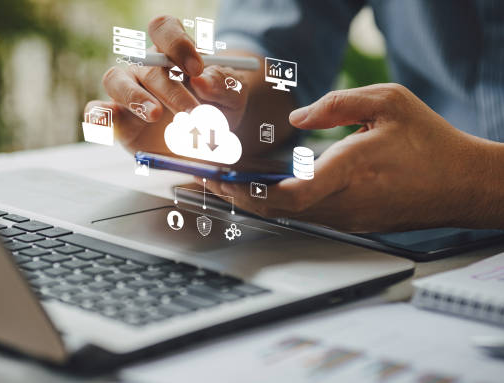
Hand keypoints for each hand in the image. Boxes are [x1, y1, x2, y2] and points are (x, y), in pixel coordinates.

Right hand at [85, 16, 249, 153]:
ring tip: (156, 114)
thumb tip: (203, 80)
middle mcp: (146, 68)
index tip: (197, 69)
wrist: (207, 144)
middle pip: (147, 65)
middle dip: (173, 91)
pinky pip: (97, 111)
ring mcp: (128, 93)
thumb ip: (225, 86)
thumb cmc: (219, 112)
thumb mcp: (234, 98)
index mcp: (173, 54)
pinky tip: (106, 123)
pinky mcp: (119, 122)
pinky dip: (98, 116)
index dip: (178, 44)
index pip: (164, 29)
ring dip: (135, 97)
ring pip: (115, 79)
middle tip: (193, 115)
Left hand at [205, 83, 491, 232]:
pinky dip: (279, 205)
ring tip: (225, 184)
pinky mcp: (352, 222)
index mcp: (352, 169)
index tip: (223, 179)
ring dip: (256, 201)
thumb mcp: (388, 102)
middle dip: (239, 196)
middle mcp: (346, 201)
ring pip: (290, 215)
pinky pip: (308, 216)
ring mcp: (349, 217)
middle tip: (209, 181)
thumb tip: (299, 116)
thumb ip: (338, 104)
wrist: (461, 184)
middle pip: (279, 209)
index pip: (291, 193)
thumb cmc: (429, 142)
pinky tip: (263, 192)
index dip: (251, 191)